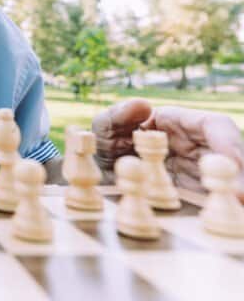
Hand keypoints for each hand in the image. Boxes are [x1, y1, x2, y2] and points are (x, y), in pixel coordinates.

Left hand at [92, 99, 243, 201]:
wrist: (97, 179)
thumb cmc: (104, 145)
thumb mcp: (104, 129)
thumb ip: (117, 115)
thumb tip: (143, 105)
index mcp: (178, 122)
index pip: (214, 125)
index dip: (227, 141)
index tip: (231, 162)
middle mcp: (195, 147)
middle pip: (230, 157)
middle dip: (239, 176)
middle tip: (241, 196)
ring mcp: (197, 173)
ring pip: (226, 181)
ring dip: (234, 192)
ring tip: (237, 207)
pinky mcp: (193, 197)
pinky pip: (211, 202)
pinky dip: (218, 209)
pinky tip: (227, 221)